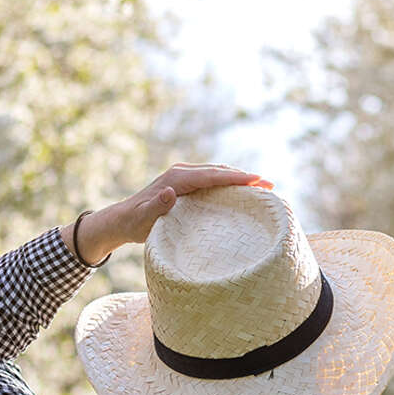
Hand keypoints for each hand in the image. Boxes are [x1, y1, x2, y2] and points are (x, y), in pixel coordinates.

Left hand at [62, 163, 273, 265]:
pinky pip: (213, 179)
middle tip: (271, 184)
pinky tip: (241, 191)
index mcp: (177, 179)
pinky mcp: (185, 183)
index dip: (237, 177)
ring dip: (240, 178)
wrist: (121, 220)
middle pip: (220, 171)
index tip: (259, 180)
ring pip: (218, 173)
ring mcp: (184, 176)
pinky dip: (229, 182)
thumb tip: (169, 192)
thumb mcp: (144, 219)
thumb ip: (157, 206)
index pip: (213, 175)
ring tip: (263, 187)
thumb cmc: (135, 223)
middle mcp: (182, 172)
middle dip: (246, 176)